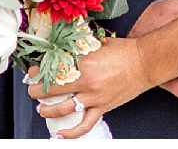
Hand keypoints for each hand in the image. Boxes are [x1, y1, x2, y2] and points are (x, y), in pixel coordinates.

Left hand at [29, 36, 149, 139]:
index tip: (33, 71)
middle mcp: (86, 82)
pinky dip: (72, 133)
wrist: (145, 62)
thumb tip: (63, 47)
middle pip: (52, 89)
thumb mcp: (97, 43)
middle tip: (32, 88)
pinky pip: (85, 125)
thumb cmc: (124, 51)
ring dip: (48, 110)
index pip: (52, 69)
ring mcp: (94, 97)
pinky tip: (61, 134)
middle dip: (37, 90)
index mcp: (83, 62)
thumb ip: (79, 47)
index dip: (38, 71)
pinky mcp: (103, 107)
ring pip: (64, 109)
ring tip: (41, 108)